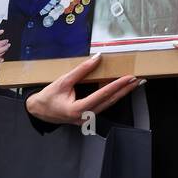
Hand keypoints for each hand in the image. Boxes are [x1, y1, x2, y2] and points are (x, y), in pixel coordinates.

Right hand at [25, 55, 141, 126]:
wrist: (38, 111)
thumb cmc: (48, 97)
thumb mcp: (63, 81)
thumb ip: (81, 70)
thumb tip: (97, 58)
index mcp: (78, 110)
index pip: (103, 94)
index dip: (117, 85)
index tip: (129, 77)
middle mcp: (85, 117)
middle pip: (110, 101)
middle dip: (125, 90)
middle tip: (138, 80)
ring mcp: (87, 119)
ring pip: (108, 105)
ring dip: (121, 93)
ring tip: (133, 84)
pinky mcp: (88, 117)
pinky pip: (103, 105)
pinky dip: (113, 96)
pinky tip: (120, 89)